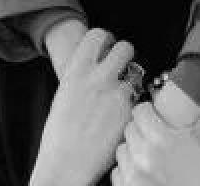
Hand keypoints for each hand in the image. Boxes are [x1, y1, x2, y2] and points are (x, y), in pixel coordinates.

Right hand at [30, 28, 136, 185]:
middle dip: (126, 55)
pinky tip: (123, 116)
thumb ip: (82, 77)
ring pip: (137, 73)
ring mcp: (116, 94)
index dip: (106, 39)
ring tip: (124, 94)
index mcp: (76, 71)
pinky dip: (134, 105)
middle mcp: (97, 78)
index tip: (107, 47)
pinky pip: (139, 98)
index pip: (97, 35)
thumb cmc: (59, 135)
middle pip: (125, 47)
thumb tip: (95, 69)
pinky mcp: (130, 112)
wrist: (65, 164)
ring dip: (133, 80)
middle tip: (122, 67)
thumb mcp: (64, 95)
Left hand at [110, 103, 199, 185]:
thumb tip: (179, 101)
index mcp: (163, 140)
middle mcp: (145, 157)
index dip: (148, 111)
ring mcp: (134, 175)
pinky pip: (118, 171)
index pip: (140, 111)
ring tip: (151, 157)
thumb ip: (189, 116)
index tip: (151, 113)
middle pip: (129, 129)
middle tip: (154, 137)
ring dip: (134, 150)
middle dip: (142, 130)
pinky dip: (129, 169)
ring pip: (122, 149)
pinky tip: (145, 171)